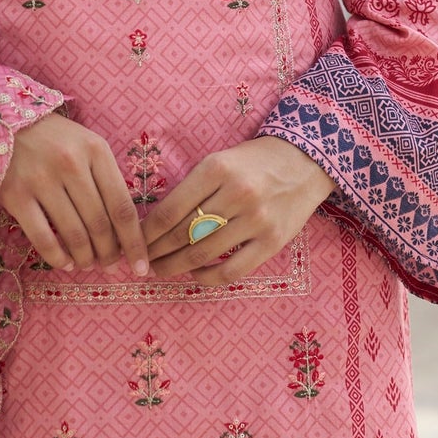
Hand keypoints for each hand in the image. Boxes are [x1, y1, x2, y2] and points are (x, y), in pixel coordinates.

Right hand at [0, 112, 149, 276]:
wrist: (5, 122)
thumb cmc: (55, 138)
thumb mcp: (87, 145)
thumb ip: (106, 178)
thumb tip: (123, 229)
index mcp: (96, 150)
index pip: (122, 206)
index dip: (134, 242)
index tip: (141, 266)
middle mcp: (71, 164)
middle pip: (100, 224)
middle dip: (109, 254)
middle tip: (109, 265)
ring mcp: (42, 179)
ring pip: (74, 234)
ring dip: (85, 258)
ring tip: (87, 263)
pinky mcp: (16, 195)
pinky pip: (43, 238)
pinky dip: (57, 257)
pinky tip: (64, 262)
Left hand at [142, 138, 333, 286]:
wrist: (304, 162)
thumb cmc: (253, 161)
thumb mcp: (220, 161)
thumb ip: (192, 188)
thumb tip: (156, 221)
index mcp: (217, 169)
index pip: (170, 209)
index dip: (147, 231)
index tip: (133, 241)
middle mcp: (236, 194)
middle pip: (183, 234)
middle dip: (155, 251)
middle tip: (141, 260)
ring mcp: (256, 220)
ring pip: (203, 253)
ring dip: (174, 266)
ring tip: (160, 269)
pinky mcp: (272, 242)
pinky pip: (232, 270)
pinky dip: (207, 276)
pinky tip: (194, 273)